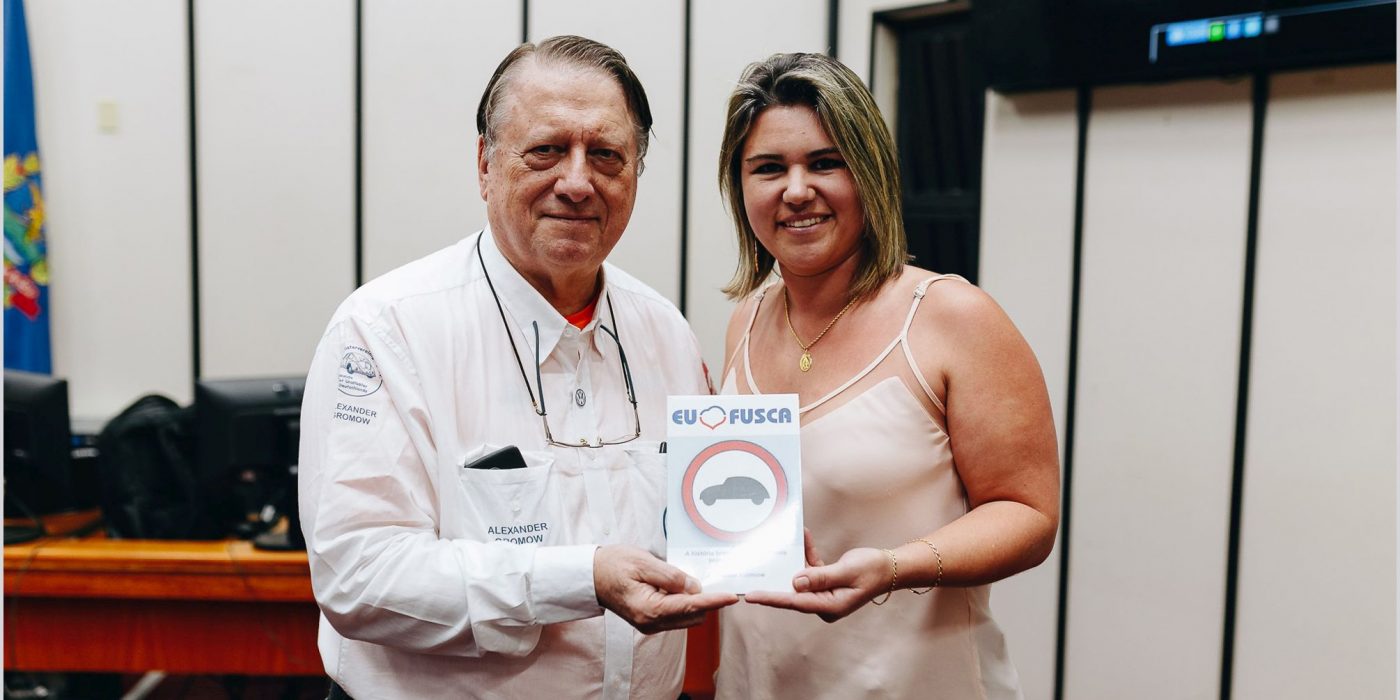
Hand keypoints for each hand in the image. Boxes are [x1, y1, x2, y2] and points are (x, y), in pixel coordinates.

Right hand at [593, 545, 738, 633]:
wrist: (591, 575)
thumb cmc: (613, 565)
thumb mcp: (644, 562)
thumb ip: (672, 576)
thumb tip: (695, 587)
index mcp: (650, 609)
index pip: (691, 606)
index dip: (714, 600)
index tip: (731, 597)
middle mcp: (651, 622)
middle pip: (693, 616)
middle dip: (705, 599)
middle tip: (706, 577)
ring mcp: (651, 624)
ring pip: (687, 617)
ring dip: (694, 601)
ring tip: (683, 578)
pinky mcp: (650, 621)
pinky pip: (676, 615)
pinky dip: (683, 602)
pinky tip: (675, 586)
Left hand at [742, 530, 890, 622]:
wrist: (890, 567)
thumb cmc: (872, 570)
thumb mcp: (846, 572)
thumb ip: (820, 577)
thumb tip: (794, 583)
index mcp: (829, 606)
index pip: (794, 601)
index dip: (771, 597)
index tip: (751, 596)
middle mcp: (824, 603)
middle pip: (793, 591)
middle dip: (777, 577)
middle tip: (753, 569)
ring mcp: (825, 594)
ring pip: (801, 577)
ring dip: (795, 559)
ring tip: (783, 540)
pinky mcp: (826, 583)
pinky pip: (811, 569)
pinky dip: (808, 554)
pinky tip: (805, 536)